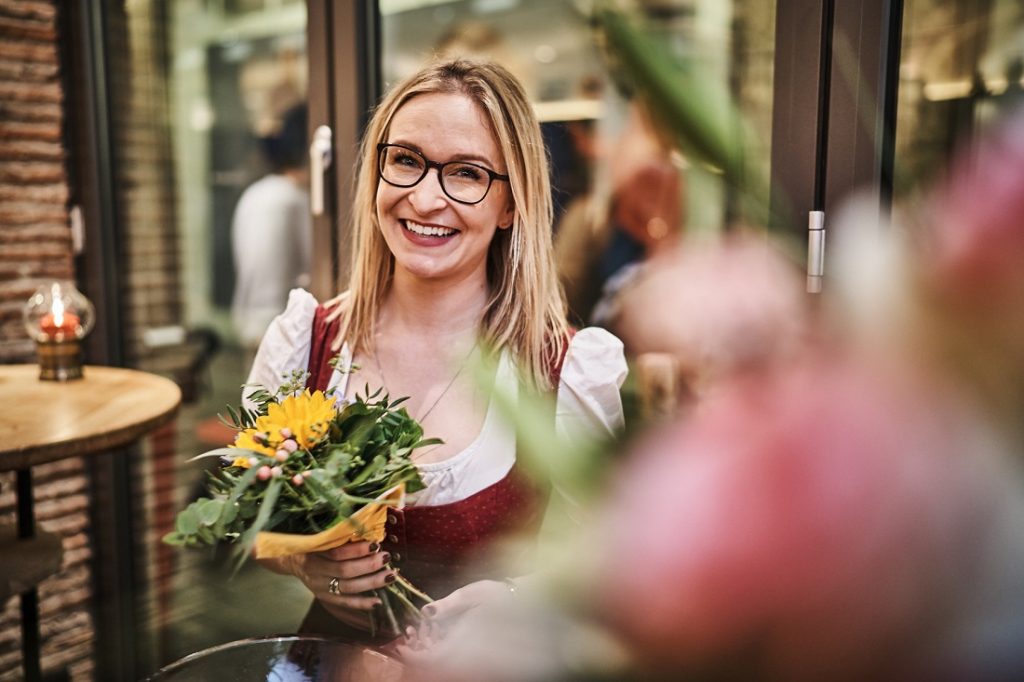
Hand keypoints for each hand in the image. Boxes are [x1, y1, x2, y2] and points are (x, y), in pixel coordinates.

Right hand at [287, 541, 394, 629]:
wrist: (293, 560)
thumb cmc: (313, 544)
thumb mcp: (321, 536)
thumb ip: (340, 536)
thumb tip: (370, 531)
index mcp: (314, 552)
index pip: (337, 553)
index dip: (357, 549)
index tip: (376, 543)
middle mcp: (316, 572)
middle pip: (344, 571)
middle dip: (369, 565)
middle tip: (386, 557)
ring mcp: (320, 587)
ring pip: (347, 588)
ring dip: (371, 582)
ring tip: (389, 576)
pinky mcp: (325, 598)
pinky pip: (345, 603)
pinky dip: (362, 604)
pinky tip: (378, 602)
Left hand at [397, 579, 512, 653]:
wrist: (516, 601)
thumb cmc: (495, 595)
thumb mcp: (469, 595)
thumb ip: (448, 605)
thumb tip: (426, 611)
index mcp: (463, 640)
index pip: (433, 659)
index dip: (414, 657)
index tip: (399, 648)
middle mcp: (464, 649)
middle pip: (434, 662)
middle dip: (416, 652)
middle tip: (404, 638)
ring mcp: (467, 649)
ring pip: (440, 659)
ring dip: (424, 648)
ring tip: (414, 632)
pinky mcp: (468, 646)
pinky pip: (448, 653)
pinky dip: (434, 644)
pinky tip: (430, 630)